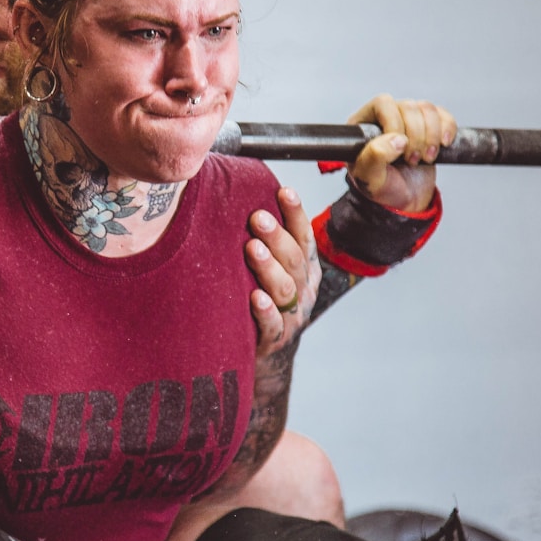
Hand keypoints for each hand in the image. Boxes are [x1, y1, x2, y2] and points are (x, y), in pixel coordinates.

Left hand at [246, 187, 320, 362]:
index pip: (303, 236)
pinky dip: (265, 311)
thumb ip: (263, 240)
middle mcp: (303, 288)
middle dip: (276, 236)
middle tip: (257, 218)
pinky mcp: (275, 338)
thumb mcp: (273, 266)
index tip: (283, 191)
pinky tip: (255, 297)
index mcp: (304, 267)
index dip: (295, 213)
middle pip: (293, 259)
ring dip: (269, 267)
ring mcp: (292, 315)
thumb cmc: (264, 295)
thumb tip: (235, 195)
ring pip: (285, 288)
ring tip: (252, 249)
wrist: (269, 349)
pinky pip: (273, 324)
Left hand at [347, 94, 454, 211]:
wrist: (403, 201)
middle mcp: (385, 117)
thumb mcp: (369, 179)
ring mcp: (408, 120)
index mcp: (364, 125)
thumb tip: (397, 139)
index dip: (395, 124)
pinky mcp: (429, 126)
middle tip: (413, 160)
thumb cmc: (382, 188)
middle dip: (416, 137)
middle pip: (408, 107)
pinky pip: (443, 115)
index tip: (400, 150)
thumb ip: (374, 158)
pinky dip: (448, 129)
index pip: (382, 104)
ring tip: (425, 158)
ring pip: (427, 109)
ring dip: (432, 136)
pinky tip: (443, 146)